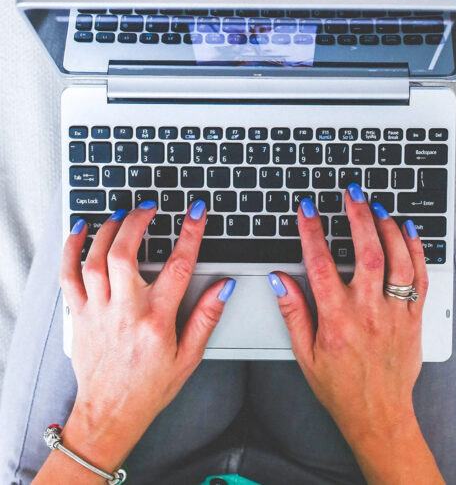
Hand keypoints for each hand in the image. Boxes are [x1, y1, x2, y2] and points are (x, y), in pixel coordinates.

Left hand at [36, 200, 234, 483]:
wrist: (110, 412)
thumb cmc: (150, 386)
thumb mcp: (189, 356)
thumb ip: (207, 317)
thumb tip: (224, 287)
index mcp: (156, 320)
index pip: (178, 267)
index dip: (190, 234)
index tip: (195, 212)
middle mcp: (124, 310)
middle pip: (125, 253)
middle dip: (138, 221)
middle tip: (149, 207)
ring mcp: (98, 311)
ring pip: (95, 259)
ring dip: (108, 230)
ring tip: (122, 213)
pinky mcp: (79, 314)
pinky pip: (68, 275)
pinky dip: (71, 248)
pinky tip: (80, 230)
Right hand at [269, 184, 443, 484]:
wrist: (378, 413)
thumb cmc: (340, 387)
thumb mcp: (304, 353)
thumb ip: (293, 312)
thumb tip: (280, 280)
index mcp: (337, 319)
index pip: (320, 264)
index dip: (311, 231)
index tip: (307, 210)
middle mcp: (368, 311)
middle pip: (366, 252)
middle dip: (358, 217)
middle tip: (351, 194)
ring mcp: (395, 313)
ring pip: (397, 260)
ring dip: (387, 228)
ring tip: (376, 207)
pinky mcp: (413, 317)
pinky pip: (420, 278)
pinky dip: (416, 250)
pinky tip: (408, 231)